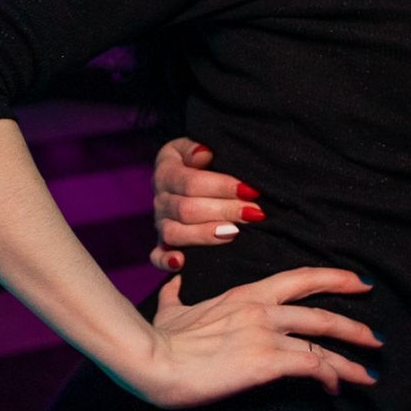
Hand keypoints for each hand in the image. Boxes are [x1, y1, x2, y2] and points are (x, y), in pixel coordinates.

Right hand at [142, 267, 380, 407]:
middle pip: (321, 311)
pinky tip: (336, 389)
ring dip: (352, 358)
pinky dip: (330, 376)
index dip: (334, 278)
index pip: (300, 278)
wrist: (151, 359)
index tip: (358, 281)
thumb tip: (174, 280)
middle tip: (376, 336)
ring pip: (323, 340)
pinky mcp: (266, 361)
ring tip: (370, 373)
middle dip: (355, 324)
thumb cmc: (158, 338)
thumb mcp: (170, 309)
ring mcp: (266, 334)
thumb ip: (178, 294)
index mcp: (245, 294)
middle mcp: (262, 309)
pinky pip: (311, 365)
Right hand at [150, 137, 262, 271]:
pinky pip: (157, 256)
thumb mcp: (195, 147)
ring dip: (206, 235)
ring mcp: (160, 223)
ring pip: (176, 233)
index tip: (251, 190)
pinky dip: (166, 261)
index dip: (222, 186)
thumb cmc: (200, 161)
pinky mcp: (162, 244)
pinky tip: (181, 263)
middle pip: (188, 209)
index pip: (191, 182)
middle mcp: (160, 199)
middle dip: (225, 211)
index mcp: (166, 172)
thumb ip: (196, 148)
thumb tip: (204, 154)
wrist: (184, 176)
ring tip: (234, 233)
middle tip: (254, 214)